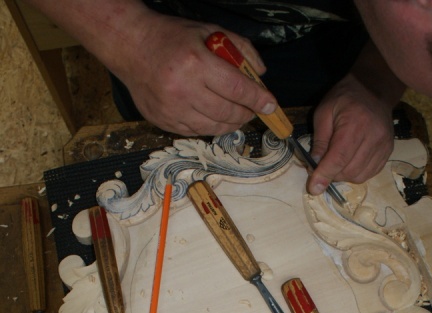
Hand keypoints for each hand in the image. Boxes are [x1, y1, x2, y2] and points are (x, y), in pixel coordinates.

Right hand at [116, 18, 276, 134]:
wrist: (130, 47)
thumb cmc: (171, 38)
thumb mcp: (208, 31)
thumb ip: (239, 48)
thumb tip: (260, 74)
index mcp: (196, 63)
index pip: (237, 89)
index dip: (258, 100)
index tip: (270, 105)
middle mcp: (183, 89)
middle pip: (228, 112)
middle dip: (246, 113)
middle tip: (252, 109)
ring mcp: (172, 109)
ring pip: (213, 127)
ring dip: (230, 123)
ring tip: (235, 114)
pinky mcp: (163, 121)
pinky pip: (196, 131)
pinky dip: (210, 126)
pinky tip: (213, 115)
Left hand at [307, 73, 395, 192]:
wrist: (373, 89)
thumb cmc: (345, 99)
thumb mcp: (324, 112)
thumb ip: (319, 140)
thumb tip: (314, 166)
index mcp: (355, 124)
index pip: (339, 158)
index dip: (325, 175)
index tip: (314, 188)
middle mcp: (373, 136)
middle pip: (349, 171)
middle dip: (333, 174)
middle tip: (324, 165)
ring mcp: (384, 145)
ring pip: (359, 176)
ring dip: (344, 175)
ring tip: (338, 161)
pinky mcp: (388, 151)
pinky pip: (370, 173)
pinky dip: (356, 173)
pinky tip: (350, 161)